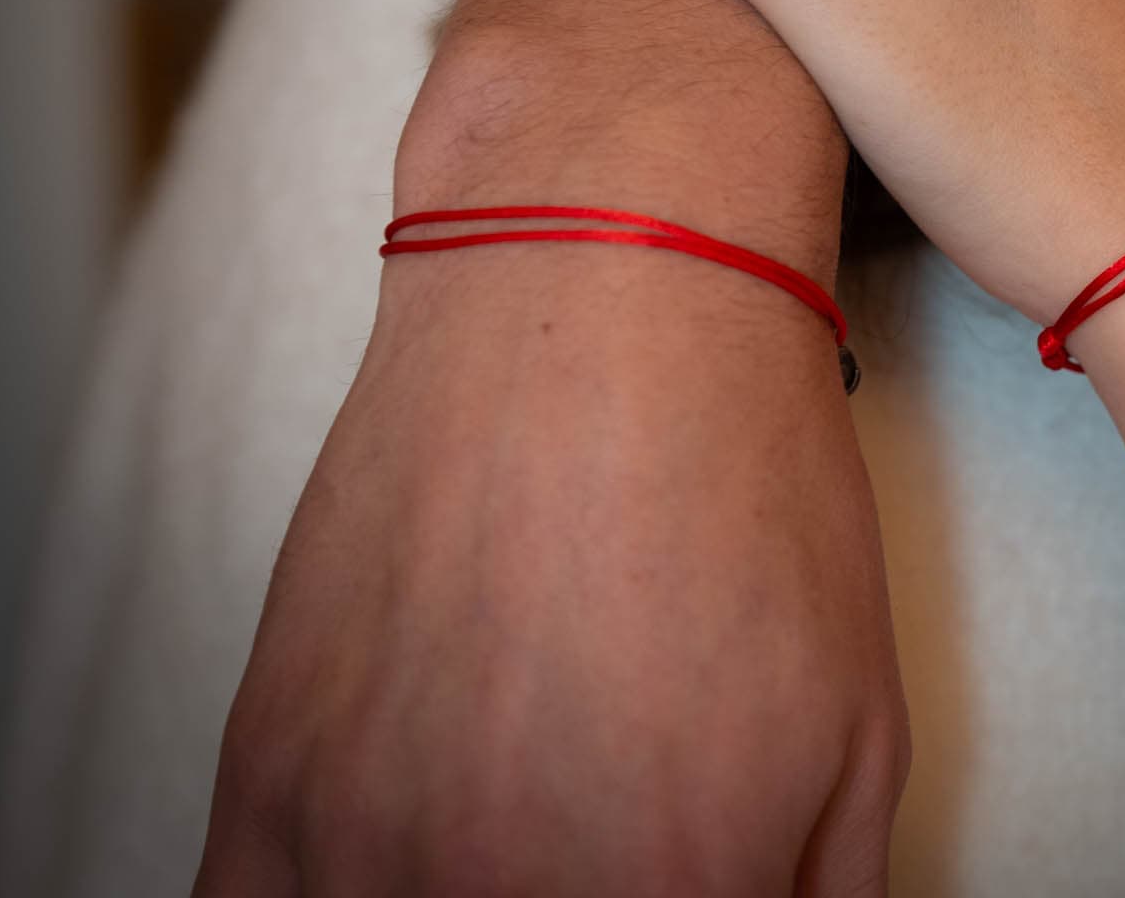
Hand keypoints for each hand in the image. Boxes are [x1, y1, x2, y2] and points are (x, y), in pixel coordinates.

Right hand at [191, 254, 907, 895]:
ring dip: (461, 890)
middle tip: (600, 821)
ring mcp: (363, 841)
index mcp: (673, 895)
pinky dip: (329, 897)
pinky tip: (393, 845)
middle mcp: (504, 893)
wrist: (602, 288)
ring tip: (514, 803)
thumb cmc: (745, 473)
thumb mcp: (859, 719)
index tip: (678, 878)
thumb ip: (820, 896)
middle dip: (585, 893)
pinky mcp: (265, 770)